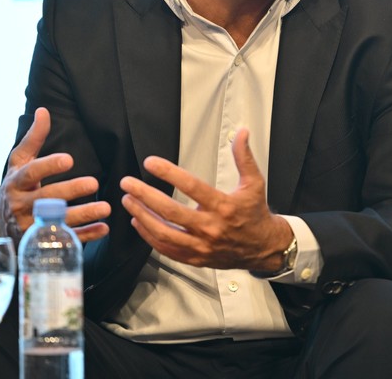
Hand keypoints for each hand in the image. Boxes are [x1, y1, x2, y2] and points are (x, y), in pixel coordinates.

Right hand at [0, 107, 110, 243]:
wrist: (1, 225)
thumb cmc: (16, 185)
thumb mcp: (20, 162)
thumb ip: (33, 139)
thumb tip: (43, 111)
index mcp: (16, 182)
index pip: (32, 173)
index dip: (49, 166)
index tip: (69, 159)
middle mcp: (21, 205)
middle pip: (47, 198)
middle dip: (71, 192)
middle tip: (93, 183)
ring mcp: (30, 226)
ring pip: (59, 221)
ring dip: (84, 214)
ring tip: (106, 208)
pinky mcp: (41, 241)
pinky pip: (66, 239)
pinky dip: (85, 235)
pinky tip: (103, 228)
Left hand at [118, 128, 292, 270]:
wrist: (264, 248)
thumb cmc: (255, 213)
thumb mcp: (255, 182)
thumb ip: (244, 157)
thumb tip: (241, 132)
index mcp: (224, 207)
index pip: (192, 187)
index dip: (169, 173)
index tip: (150, 162)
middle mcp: (210, 228)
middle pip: (170, 211)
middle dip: (145, 196)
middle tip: (128, 183)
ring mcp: (201, 246)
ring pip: (164, 233)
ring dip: (142, 216)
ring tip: (128, 201)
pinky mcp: (196, 258)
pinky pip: (167, 250)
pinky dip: (149, 236)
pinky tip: (139, 222)